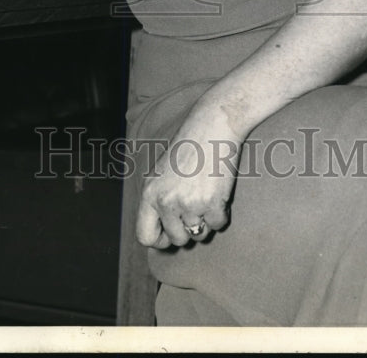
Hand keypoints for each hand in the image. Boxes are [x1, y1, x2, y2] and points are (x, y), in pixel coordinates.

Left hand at [135, 105, 241, 249]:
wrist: (212, 127)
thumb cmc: (188, 149)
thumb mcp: (161, 173)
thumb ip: (158, 201)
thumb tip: (161, 237)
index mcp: (149, 193)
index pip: (145, 236)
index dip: (159, 240)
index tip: (170, 233)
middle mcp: (166, 201)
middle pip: (176, 239)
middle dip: (188, 230)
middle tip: (195, 209)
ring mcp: (188, 203)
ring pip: (198, 234)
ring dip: (205, 221)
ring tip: (206, 196)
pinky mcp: (211, 203)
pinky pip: (218, 225)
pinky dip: (221, 213)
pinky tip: (218, 192)